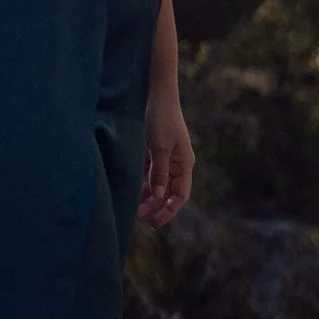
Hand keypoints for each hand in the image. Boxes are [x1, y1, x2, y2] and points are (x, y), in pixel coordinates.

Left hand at [139, 90, 194, 229]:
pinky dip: (144, 183)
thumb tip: (157, 196)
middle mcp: (178, 164)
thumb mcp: (159, 148)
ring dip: (148, 196)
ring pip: (159, 184)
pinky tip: (134, 190)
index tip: (156, 222)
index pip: (180, 195)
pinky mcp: (156, 152)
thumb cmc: (161, 120)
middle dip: (156, 205)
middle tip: (139, 216)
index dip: (170, 210)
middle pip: (169, 192)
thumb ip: (159, 173)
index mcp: (184, 164)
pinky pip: (151, 173)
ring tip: (134, 206)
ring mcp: (167, 158)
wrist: (158, 96)